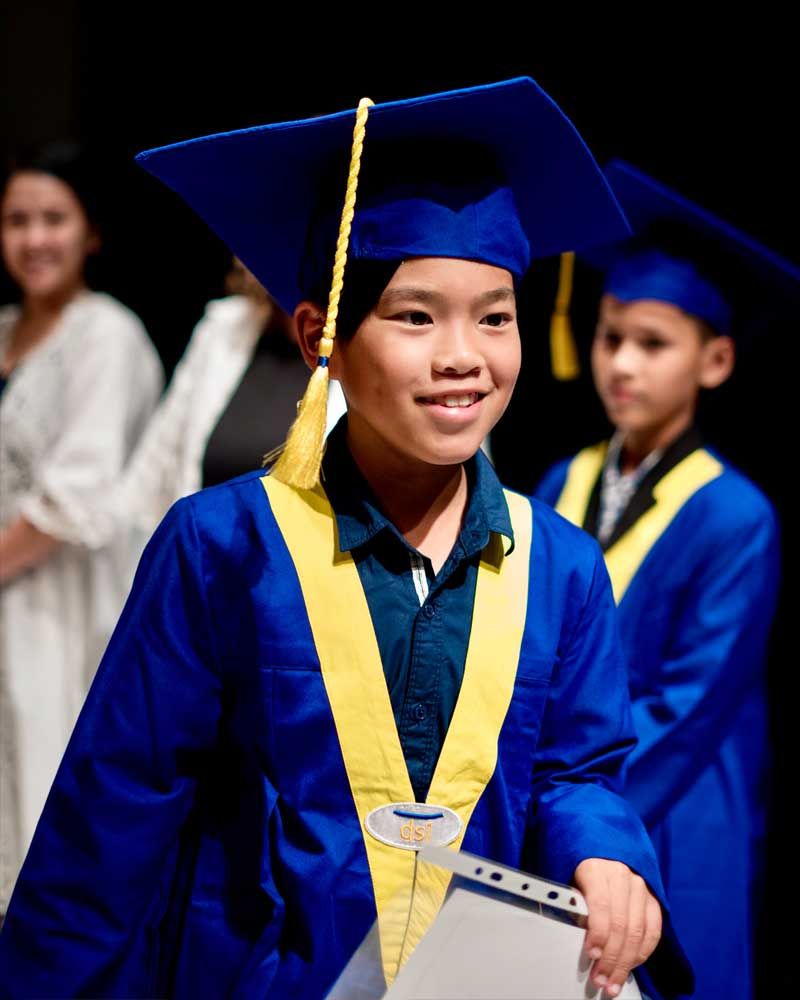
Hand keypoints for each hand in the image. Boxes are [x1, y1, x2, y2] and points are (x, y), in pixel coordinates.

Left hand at [573, 858, 661, 996]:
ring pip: (638, 931)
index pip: (601, 905)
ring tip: (614, 981)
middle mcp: (622, 875)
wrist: (600, 845)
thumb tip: (574, 936)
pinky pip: (653, 929)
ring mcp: (640, 886)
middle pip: (622, 923)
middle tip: (601, 979)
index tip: (591, 955)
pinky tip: (632, 965)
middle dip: (611, 958)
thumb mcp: (569, 880)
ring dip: (627, 962)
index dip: (598, 933)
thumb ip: (574, 904)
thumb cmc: (580, 868)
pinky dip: (643, 951)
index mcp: (596, 868)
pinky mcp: (652, 897)